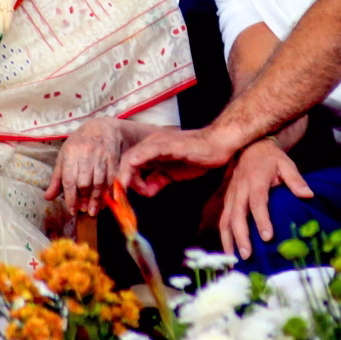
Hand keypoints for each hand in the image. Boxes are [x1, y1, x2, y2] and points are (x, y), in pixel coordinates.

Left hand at [44, 117, 125, 215]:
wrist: (101, 127)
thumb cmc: (79, 144)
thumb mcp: (64, 156)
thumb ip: (57, 178)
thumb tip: (48, 197)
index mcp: (70, 153)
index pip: (69, 180)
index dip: (70, 198)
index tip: (72, 211)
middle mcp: (85, 154)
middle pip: (85, 182)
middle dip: (85, 199)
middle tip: (84, 210)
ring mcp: (101, 155)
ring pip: (99, 182)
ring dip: (97, 198)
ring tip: (94, 210)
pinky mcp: (113, 157)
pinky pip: (112, 178)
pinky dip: (109, 191)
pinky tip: (106, 200)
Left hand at [118, 126, 241, 196]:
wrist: (218, 145)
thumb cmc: (198, 157)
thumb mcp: (173, 174)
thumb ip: (158, 181)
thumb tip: (147, 192)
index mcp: (152, 150)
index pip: (129, 165)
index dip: (123, 181)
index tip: (122, 197)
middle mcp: (152, 144)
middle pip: (127, 161)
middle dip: (122, 181)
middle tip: (123, 197)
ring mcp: (160, 142)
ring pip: (134, 156)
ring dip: (128, 175)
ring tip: (132, 190)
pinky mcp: (170, 143)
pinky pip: (150, 150)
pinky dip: (140, 157)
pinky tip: (134, 164)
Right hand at [220, 138, 312, 259]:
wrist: (250, 147)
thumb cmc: (271, 158)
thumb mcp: (286, 164)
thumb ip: (296, 180)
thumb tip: (308, 195)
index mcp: (256, 180)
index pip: (258, 202)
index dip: (261, 219)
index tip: (267, 236)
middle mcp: (240, 189)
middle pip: (237, 215)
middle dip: (241, 236)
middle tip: (247, 255)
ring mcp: (231, 195)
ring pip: (226, 220)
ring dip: (229, 240)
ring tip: (235, 259)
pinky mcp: (227, 201)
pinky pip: (223, 220)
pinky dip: (225, 237)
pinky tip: (230, 251)